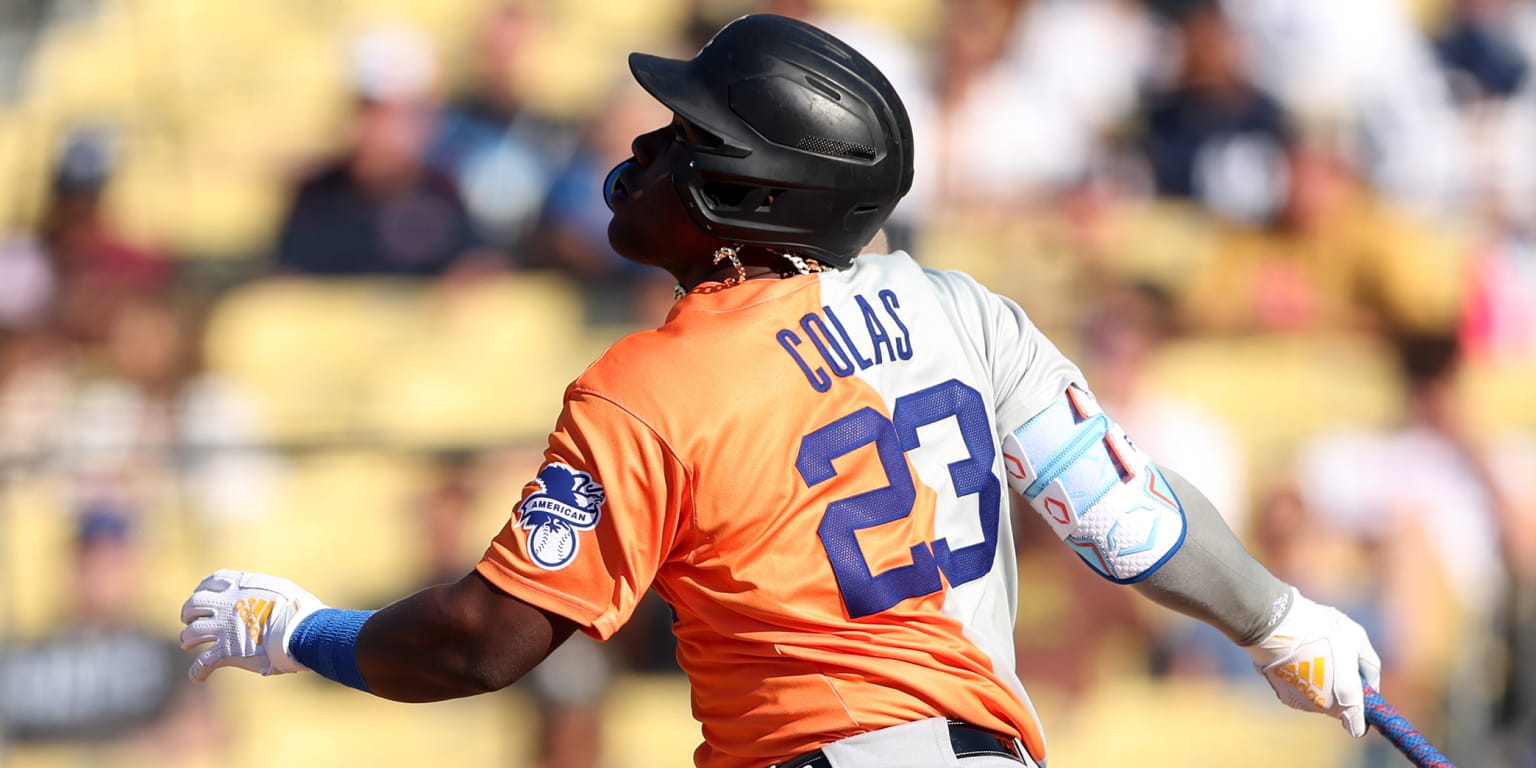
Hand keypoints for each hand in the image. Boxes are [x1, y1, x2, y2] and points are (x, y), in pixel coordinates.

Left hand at [178, 569, 326, 681]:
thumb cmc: (299, 611)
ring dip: (187, 638)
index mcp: (242, 586)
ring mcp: (224, 628)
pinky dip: (197, 672)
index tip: (201, 594)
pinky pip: (203, 663)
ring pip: (192, 633)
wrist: (301, 630)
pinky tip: (198, 677)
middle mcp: (227, 604)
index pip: (213, 581)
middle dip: (189, 613)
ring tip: (187, 643)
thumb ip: (265, 592)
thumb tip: (265, 598)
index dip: (203, 588)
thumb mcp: (282, 590)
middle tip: (189, 620)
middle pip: (194, 604)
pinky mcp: (227, 651)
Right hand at [1246, 588, 1383, 736]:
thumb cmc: (1320, 628)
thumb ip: (1369, 666)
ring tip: (1313, 656)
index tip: (1360, 698)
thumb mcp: (1357, 638)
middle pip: (1337, 708)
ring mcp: (1300, 702)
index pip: (1357, 726)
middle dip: (1340, 691)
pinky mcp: (1281, 694)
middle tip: (1335, 662)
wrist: (1275, 624)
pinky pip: (1299, 692)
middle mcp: (1323, 706)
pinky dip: (1300, 681)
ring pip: (1317, 699)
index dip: (1361, 716)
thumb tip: (1369, 684)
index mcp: (1347, 696)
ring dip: (1319, 685)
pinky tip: (1296, 659)